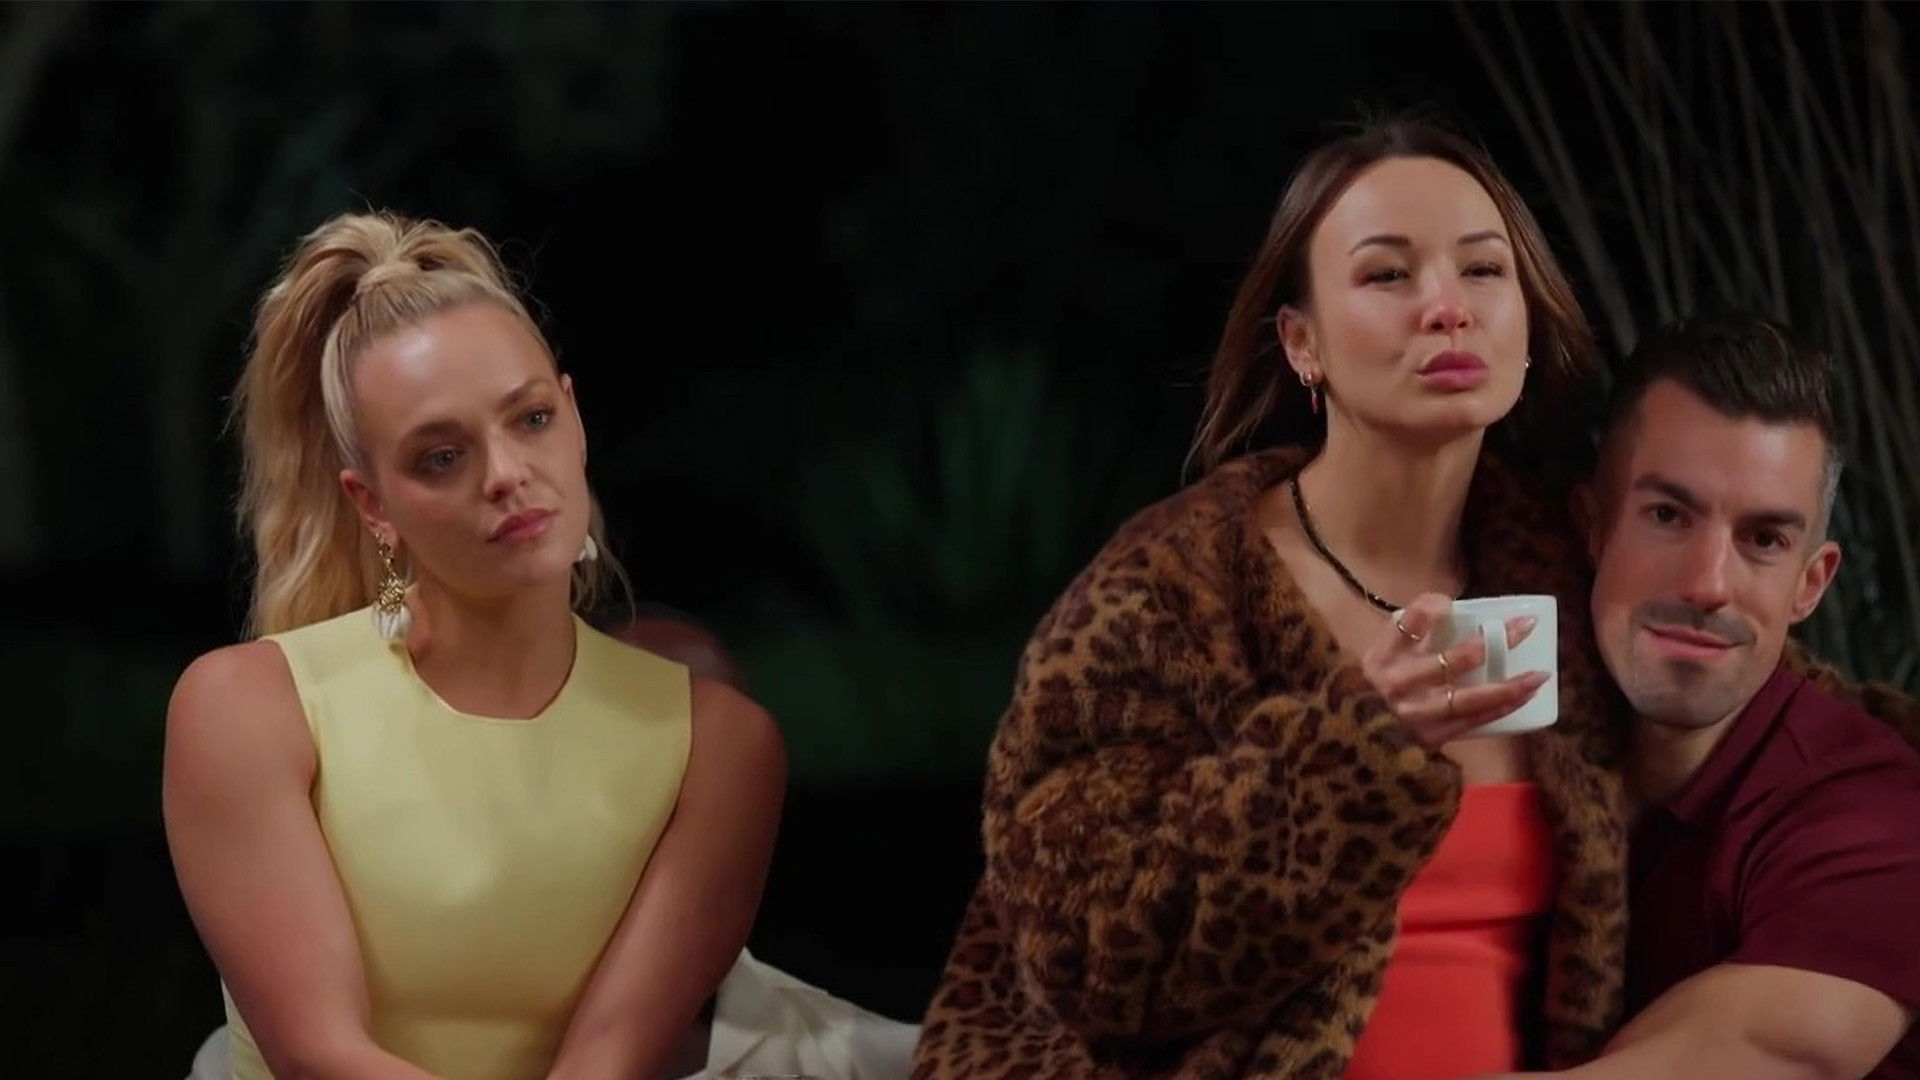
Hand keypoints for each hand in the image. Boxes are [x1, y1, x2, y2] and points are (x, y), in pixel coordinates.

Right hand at [1359, 592, 1549, 748]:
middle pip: (1450, 660)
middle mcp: (1396, 684)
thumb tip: (1453, 609)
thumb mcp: (1381, 659)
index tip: (1451, 603)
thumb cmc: (1376, 690)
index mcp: (1381, 657)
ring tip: (1540, 674)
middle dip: (1491, 641)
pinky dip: (1500, 708)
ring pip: (1467, 697)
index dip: (1431, 608)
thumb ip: (1409, 638)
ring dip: (1507, 685)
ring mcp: (1415, 713)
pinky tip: (1524, 697)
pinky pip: (1472, 721)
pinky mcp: (1430, 736)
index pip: (1408, 623)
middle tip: (1524, 626)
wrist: (1357, 743)